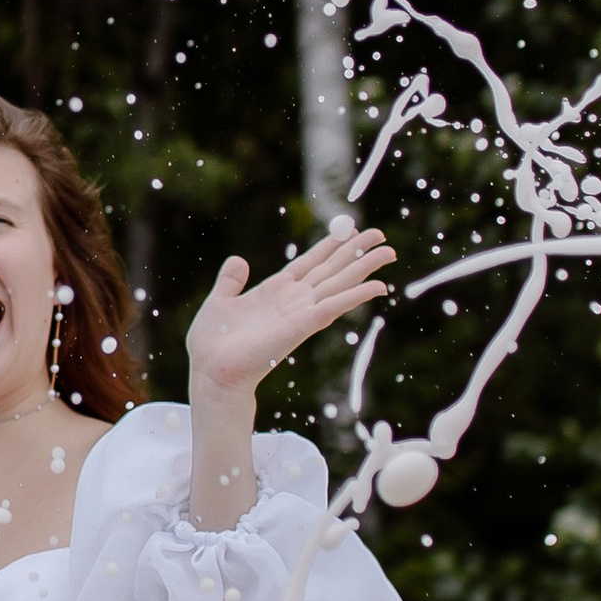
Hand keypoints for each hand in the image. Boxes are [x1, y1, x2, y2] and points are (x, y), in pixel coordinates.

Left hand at [187, 218, 393, 400]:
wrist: (210, 371)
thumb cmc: (212, 344)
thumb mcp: (219, 302)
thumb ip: (231, 281)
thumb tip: (238, 260)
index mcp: (275, 291)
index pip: (310, 262)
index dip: (330, 245)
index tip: (350, 229)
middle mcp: (293, 301)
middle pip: (332, 270)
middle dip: (356, 251)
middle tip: (382, 234)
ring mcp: (299, 314)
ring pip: (339, 284)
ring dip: (364, 267)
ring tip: (390, 251)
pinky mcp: (300, 327)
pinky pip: (333, 307)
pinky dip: (355, 296)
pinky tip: (377, 286)